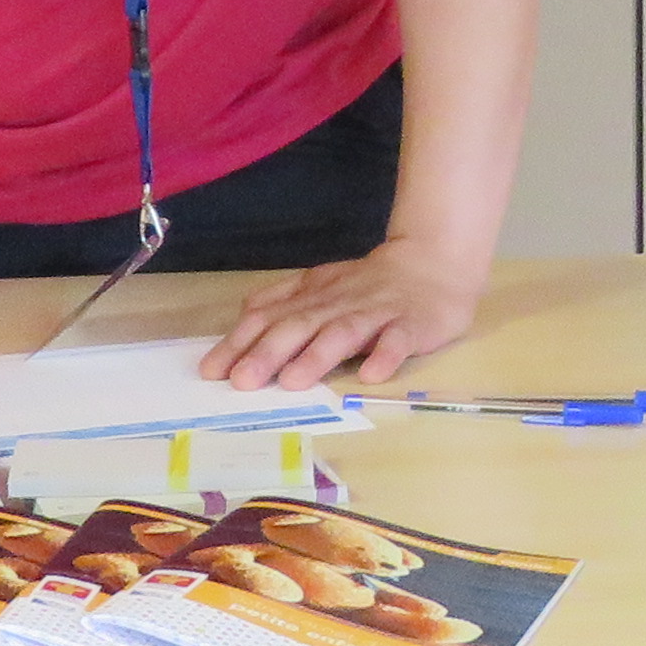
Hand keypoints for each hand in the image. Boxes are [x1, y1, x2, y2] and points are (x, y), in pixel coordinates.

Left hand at [209, 233, 484, 388]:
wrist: (433, 263)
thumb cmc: (371, 284)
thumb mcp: (321, 286)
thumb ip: (283, 300)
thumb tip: (242, 316)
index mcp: (314, 296)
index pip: (270, 316)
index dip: (240, 342)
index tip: (212, 370)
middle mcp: (339, 303)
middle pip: (300, 325)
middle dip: (268, 352)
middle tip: (241, 381)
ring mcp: (377, 313)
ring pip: (344, 332)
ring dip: (317, 356)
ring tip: (293, 382)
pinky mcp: (413, 325)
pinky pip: (399, 340)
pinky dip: (385, 356)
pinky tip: (371, 375)